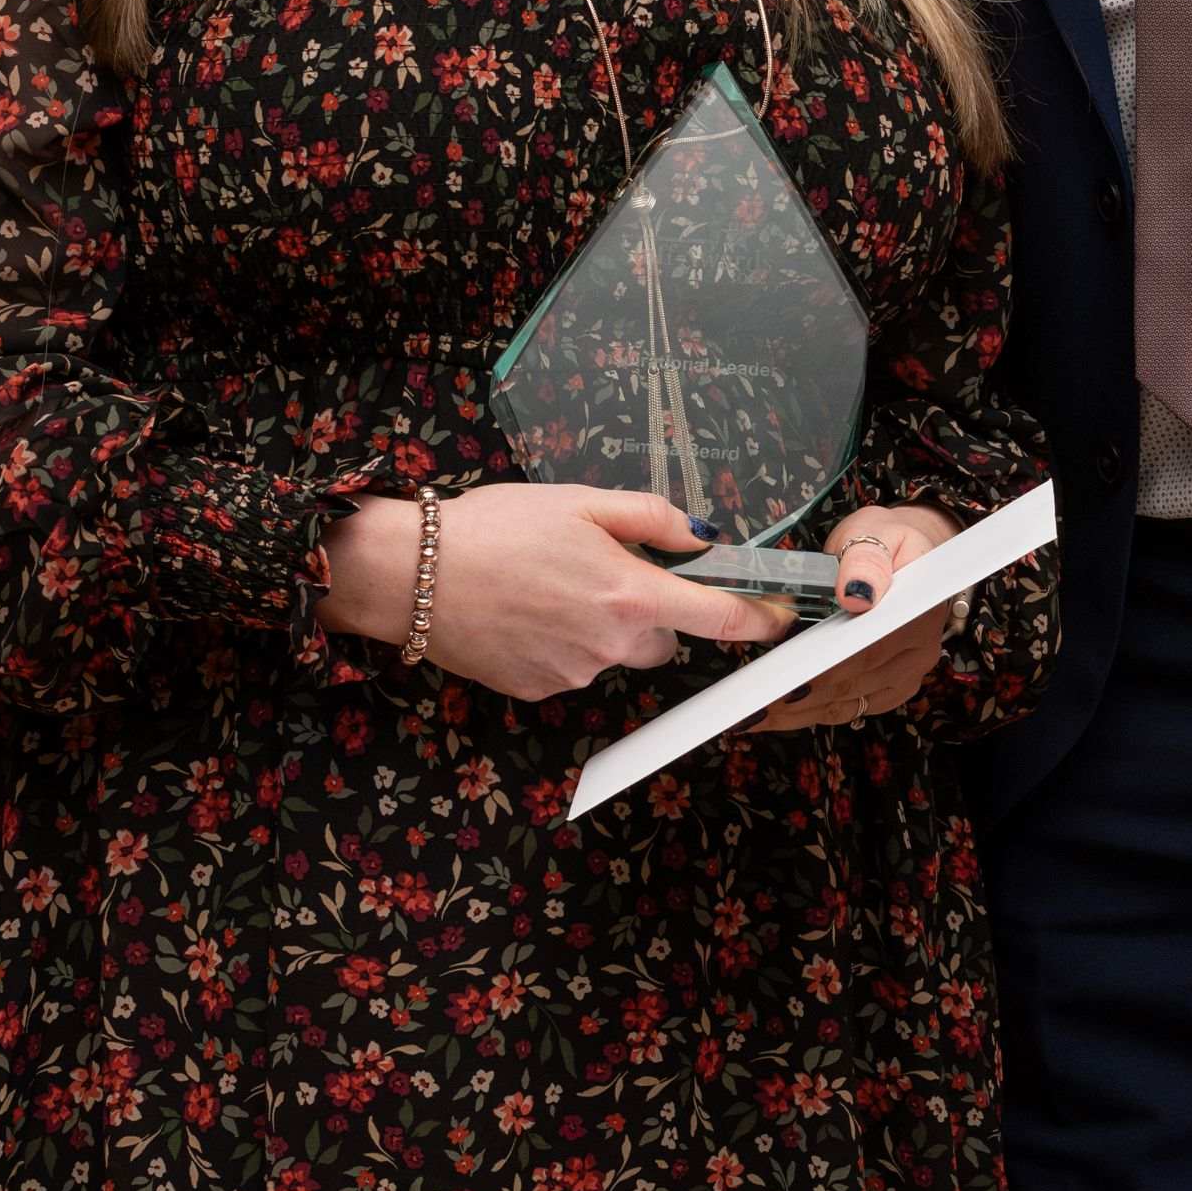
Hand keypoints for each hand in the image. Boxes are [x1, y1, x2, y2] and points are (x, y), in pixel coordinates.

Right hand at [317, 485, 791, 700]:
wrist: (412, 574)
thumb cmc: (493, 527)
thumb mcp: (579, 500)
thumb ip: (653, 517)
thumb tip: (704, 535)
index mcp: (630, 594)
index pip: (721, 618)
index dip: (759, 618)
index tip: (779, 616)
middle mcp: (611, 644)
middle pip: (664, 640)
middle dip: (651, 613)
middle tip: (603, 572)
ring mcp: (575, 673)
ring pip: (616, 654)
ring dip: (602, 627)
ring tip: (548, 587)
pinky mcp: (541, 690)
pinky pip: (575, 668)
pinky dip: (563, 644)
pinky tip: (525, 613)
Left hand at [753, 501, 960, 733]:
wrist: (907, 554)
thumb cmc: (886, 541)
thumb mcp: (875, 533)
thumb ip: (865, 559)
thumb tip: (856, 594)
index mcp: (918, 614)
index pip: (866, 652)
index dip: (824, 673)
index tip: (786, 685)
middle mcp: (919, 653)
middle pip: (853, 685)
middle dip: (799, 699)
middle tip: (752, 709)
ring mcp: (907, 675)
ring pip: (848, 704)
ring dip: (800, 714)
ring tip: (756, 716)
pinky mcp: (891, 688)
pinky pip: (850, 707)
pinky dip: (813, 713)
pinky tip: (780, 714)